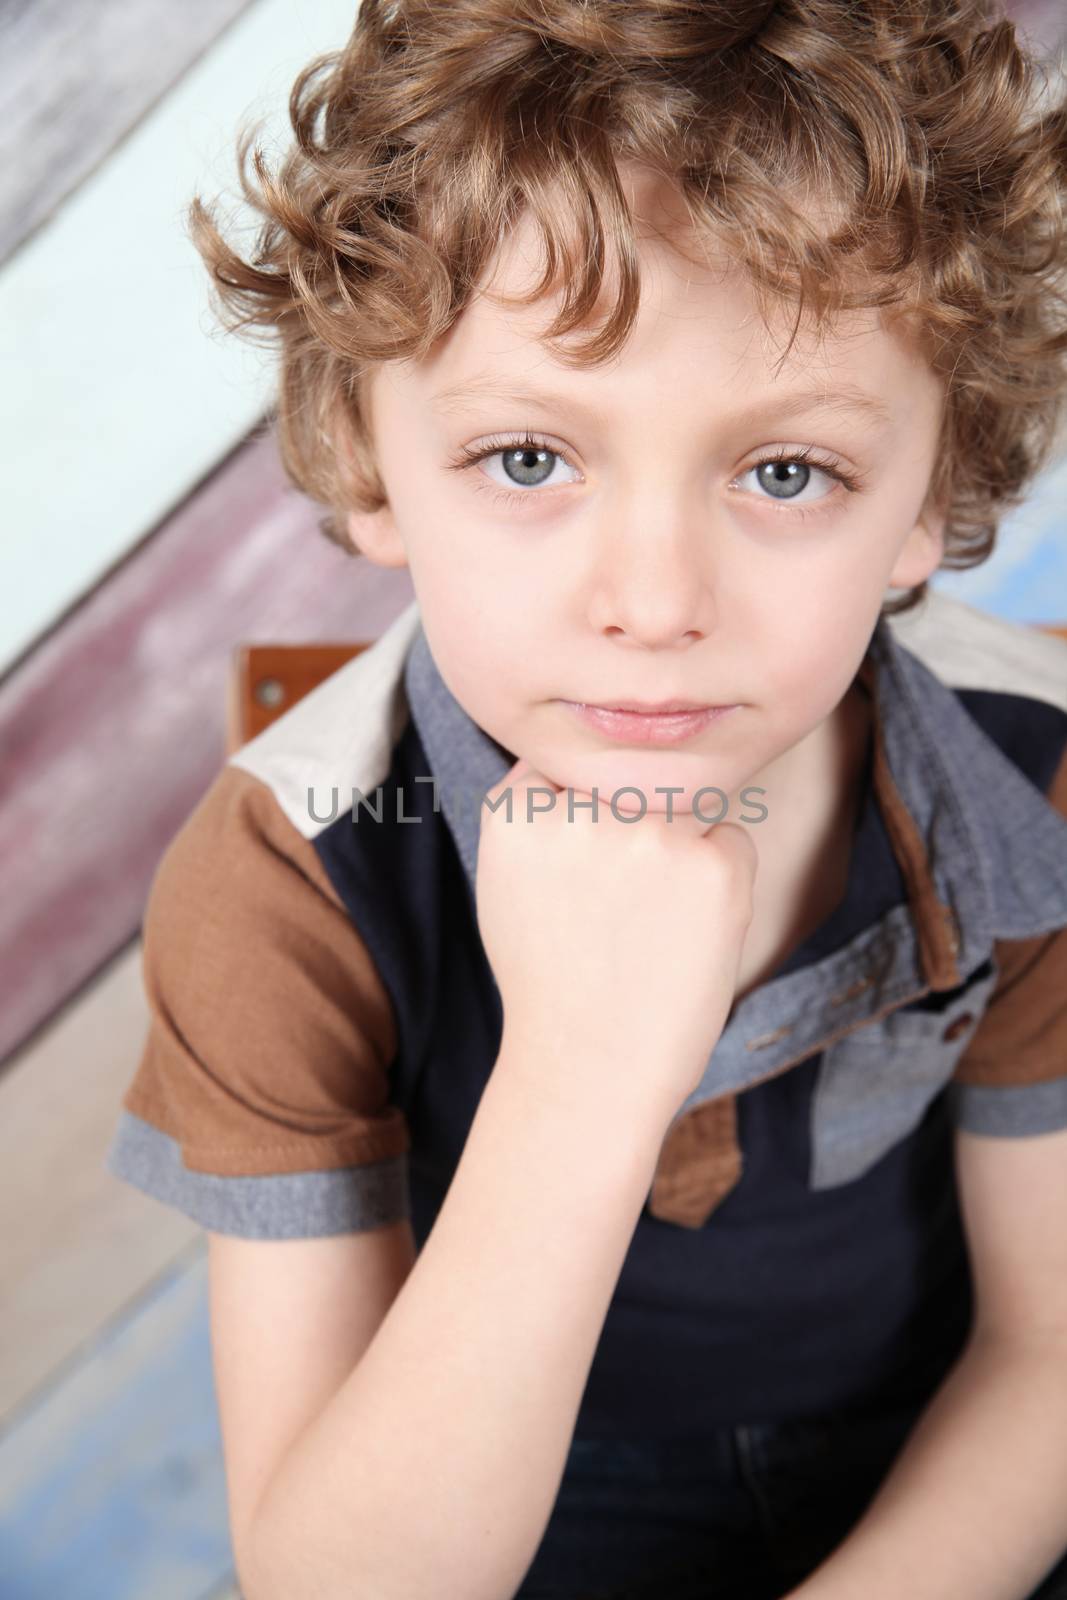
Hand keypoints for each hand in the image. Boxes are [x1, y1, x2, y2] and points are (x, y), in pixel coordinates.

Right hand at [475, 757, 757, 1124]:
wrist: (590, 1067)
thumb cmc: (549, 980)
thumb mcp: (507, 881)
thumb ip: (536, 812)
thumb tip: (582, 757)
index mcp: (518, 812)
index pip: (567, 761)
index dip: (583, 806)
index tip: (582, 860)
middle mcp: (583, 810)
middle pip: (630, 778)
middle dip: (633, 823)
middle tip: (618, 903)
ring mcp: (651, 834)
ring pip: (684, 802)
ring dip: (678, 847)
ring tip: (646, 923)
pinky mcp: (715, 864)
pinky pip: (730, 839)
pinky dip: (718, 879)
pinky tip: (683, 933)